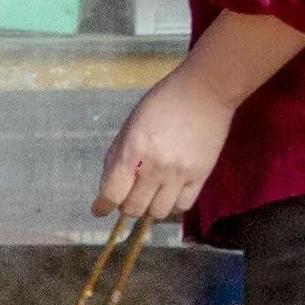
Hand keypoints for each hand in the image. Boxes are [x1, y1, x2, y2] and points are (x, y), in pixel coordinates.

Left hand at [95, 65, 240, 226]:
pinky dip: (172, 205)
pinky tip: (169, 193)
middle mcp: (155, 168)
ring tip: (150, 194)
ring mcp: (179, 174)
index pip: (112, 194)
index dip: (102, 206)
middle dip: (126, 205)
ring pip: (158, 213)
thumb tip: (108, 185)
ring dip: (150, 207)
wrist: (204, 92)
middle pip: (134, 208)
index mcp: (132, 151)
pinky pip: (183, 206)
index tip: (99, 210)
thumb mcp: (130, 125)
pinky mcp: (201, 176)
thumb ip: (117, 156)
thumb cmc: (162, 103)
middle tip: (128, 196)